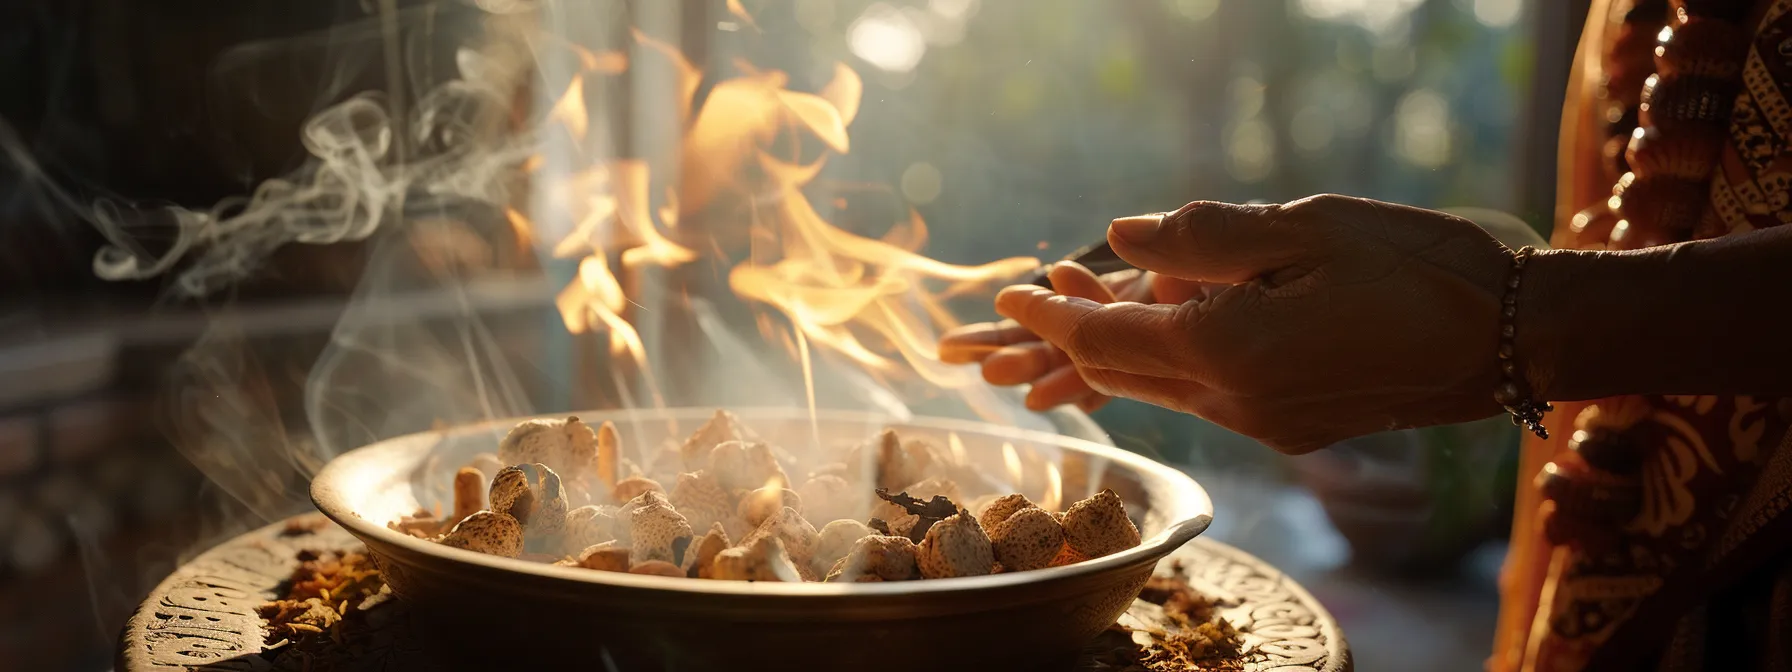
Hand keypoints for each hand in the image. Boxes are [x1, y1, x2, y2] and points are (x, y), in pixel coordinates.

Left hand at [947, 194, 1514, 453]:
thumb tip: (1116, 237)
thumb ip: (1201, 237)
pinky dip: (1167, 362)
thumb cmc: (1416, 267)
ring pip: (1158, 387)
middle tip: (1020, 307)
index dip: (1046, 318)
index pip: (1102, 340)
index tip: (1006, 295)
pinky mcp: (1290, 428)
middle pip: (1117, 374)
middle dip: (1062, 339)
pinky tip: (1170, 328)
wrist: (1510, 340)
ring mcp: (1264, 423)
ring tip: (1077, 316)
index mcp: (1229, 350)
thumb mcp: (1304, 228)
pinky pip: (1203, 393)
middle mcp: (1235, 402)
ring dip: (1114, 353)